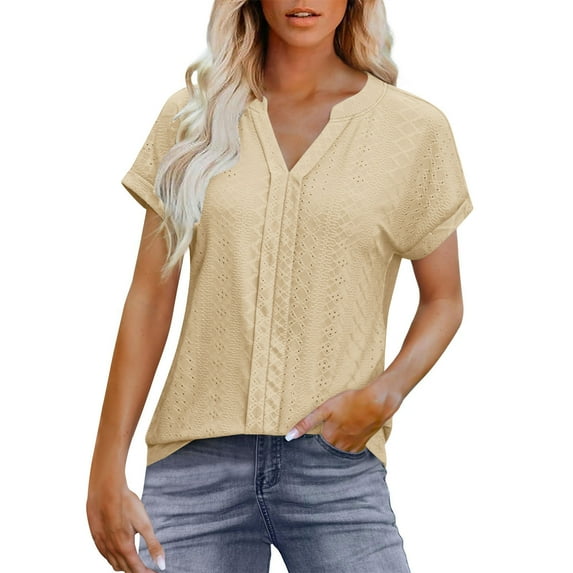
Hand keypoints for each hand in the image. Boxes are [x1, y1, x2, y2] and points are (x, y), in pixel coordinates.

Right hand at [87, 480, 164, 571]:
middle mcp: (111, 549)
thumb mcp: (145, 524)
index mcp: (125, 547)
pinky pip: (105, 555)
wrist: (106, 489)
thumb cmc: (126, 504)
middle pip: (125, 569)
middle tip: (147, 570)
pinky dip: (114, 558)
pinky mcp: (96, 537)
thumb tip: (162, 564)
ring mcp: (101, 544)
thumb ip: (153, 545)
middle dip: (136, 571)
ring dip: (125, 566)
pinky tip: (118, 552)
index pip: (137, 570)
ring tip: (135, 564)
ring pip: (114, 564)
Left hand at [284, 382, 403, 451]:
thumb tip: (289, 437)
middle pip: (327, 453)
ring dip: (334, 453)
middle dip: (321, 454)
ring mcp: (353, 446)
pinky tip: (345, 445)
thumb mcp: (325, 409)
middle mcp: (340, 445)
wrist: (376, 403)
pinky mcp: (363, 443)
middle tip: (314, 455)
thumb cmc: (350, 402)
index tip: (303, 454)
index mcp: (329, 437)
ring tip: (330, 448)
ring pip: (340, 454)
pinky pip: (352, 452)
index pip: (315, 449)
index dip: (309, 449)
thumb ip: (307, 423)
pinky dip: (347, 451)